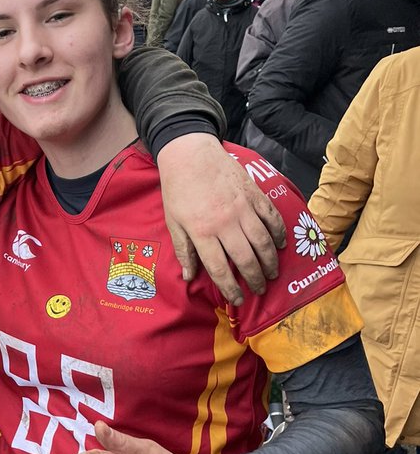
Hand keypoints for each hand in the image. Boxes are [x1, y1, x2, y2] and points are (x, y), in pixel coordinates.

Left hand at [156, 133, 285, 304]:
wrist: (190, 153)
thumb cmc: (178, 189)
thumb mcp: (173, 222)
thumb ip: (183, 250)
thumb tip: (189, 277)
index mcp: (202, 232)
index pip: (220, 269)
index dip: (230, 288)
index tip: (237, 299)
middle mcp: (226, 223)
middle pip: (246, 259)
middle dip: (255, 279)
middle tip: (259, 289)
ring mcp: (243, 208)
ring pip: (263, 242)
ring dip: (270, 261)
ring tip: (272, 273)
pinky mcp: (255, 194)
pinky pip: (272, 218)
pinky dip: (279, 233)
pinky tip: (280, 244)